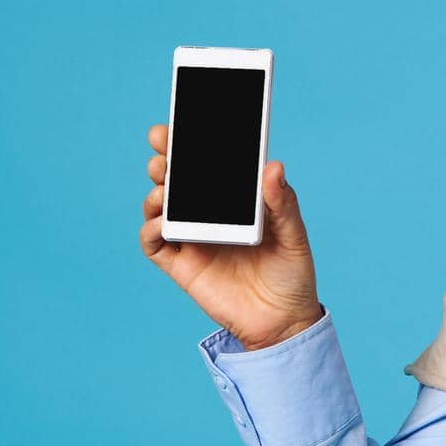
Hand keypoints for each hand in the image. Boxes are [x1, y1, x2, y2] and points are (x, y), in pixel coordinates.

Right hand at [139, 123, 323, 350]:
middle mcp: (210, 216)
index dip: (192, 144)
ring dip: (157, 190)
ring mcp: (193, 239)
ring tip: (166, 186)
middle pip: (179, 180)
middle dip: (166, 158)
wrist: (284, 322)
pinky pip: (154, 243)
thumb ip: (283, 204)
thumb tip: (273, 166)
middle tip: (164, 146)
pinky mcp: (181, 266)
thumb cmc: (292, 274)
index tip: (181, 123)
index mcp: (236, 202)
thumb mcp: (294, 236)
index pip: (210, 167)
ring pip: (160, 206)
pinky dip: (151, 229)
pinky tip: (162, 222)